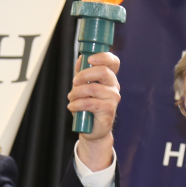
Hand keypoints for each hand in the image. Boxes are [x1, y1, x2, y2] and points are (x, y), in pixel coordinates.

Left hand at [69, 51, 120, 169]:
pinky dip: (77, 104)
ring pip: (93, 88)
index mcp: (109, 77)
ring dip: (77, 93)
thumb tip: (81, 58)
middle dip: (84, 75)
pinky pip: (90, 103)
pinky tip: (72, 107)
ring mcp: (113, 98)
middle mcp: (114, 86)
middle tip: (74, 82)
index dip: (102, 57)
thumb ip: (82, 72)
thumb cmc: (87, 106)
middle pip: (103, 72)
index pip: (113, 62)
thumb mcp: (82, 87)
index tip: (89, 59)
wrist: (91, 129)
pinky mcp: (109, 110)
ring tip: (71, 98)